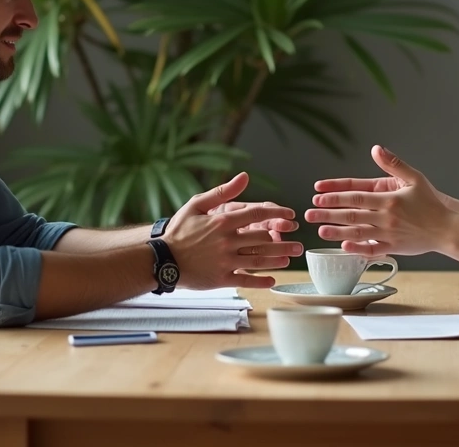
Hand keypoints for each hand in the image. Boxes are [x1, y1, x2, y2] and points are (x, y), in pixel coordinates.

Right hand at [165, 172, 302, 288]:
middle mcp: (227, 241)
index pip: (258, 214)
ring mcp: (225, 261)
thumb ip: (223, 192)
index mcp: (223, 221)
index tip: (291, 216)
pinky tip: (273, 279)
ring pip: (259, 259)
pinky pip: (246, 280)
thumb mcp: (197, 204)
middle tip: (298, 242)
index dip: (278, 213)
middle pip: (263, 238)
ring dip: (279, 258)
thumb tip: (245, 176)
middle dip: (284, 239)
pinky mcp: (221, 279)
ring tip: (291, 257)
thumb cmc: (178, 230)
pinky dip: (261, 281)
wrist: (161, 259)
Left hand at [306, 145, 456, 256]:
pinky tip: (344, 247)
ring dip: (337, 231)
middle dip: (328, 214)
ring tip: (320, 231)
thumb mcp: (414, 178)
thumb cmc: (430, 203)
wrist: (447, 228)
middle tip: (309, 215)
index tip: (318, 196)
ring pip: (358, 232)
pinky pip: (372, 249)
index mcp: (389, 199)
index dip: (335, 196)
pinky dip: (358, 248)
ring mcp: (389, 233)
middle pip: (352, 214)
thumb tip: (376, 149)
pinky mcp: (393, 248)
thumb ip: (393, 164)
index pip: (356, 196)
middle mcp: (386, 216)